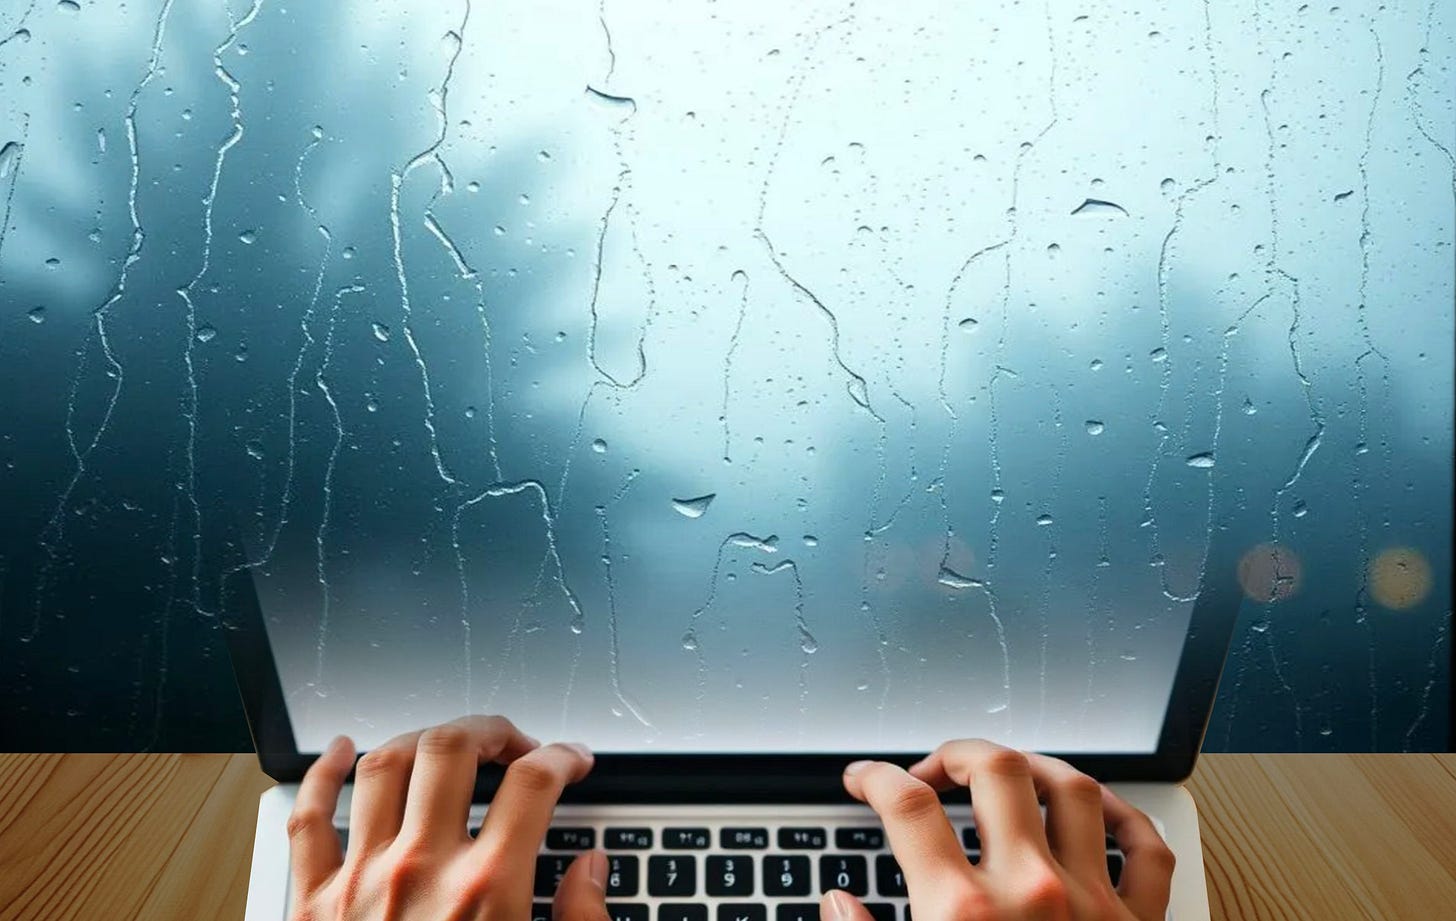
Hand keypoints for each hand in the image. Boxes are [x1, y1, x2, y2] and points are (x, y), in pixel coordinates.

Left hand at [288, 714, 603, 920]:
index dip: (563, 756)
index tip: (572, 760)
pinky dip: (323, 772)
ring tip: (447, 746)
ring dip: (422, 739)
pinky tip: (340, 751)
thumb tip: (590, 869)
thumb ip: (580, 920)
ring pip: (384, 763)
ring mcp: (358, 881)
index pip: (533, 784)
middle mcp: (420, 871)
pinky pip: (310, 816)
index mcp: (486, 893)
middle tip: (513, 744)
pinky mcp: (310, 903)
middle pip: (453, 749)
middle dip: (492, 730)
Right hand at [828, 740, 1173, 920]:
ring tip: (1006, 770)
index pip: (905, 806)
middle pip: (993, 771)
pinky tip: (1096, 807)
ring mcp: (1092, 904)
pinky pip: (1144, 847)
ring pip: (1071, 787)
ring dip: (1033, 764)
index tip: (863, 779)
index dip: (872, 777)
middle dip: (954, 752)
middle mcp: (1030, 893)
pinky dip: (1124, 814)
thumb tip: (837, 906)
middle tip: (932, 768)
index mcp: (960, 914)